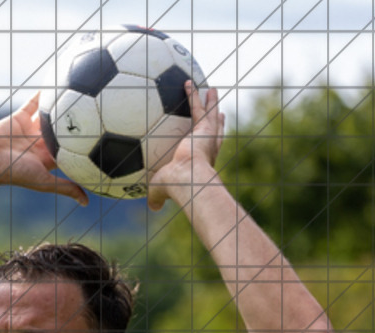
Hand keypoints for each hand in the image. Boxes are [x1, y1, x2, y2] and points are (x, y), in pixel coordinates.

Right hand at [0, 92, 87, 204]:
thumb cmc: (16, 173)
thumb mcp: (45, 182)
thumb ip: (66, 188)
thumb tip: (87, 203)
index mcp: (49, 157)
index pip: (71, 150)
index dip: (85, 143)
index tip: (103, 136)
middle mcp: (41, 142)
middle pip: (63, 130)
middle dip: (76, 122)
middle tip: (97, 109)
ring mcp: (31, 129)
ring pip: (50, 115)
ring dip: (62, 104)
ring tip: (79, 90)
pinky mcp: (21, 116)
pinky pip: (34, 102)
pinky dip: (43, 94)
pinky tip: (57, 81)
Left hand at [147, 81, 224, 210]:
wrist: (187, 179)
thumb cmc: (176, 188)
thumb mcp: (162, 191)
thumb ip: (157, 197)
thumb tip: (153, 208)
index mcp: (202, 162)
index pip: (208, 151)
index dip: (211, 144)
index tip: (212, 138)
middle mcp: (208, 148)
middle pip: (215, 131)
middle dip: (217, 121)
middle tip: (220, 112)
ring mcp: (207, 137)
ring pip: (210, 115)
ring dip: (210, 102)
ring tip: (212, 90)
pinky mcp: (202, 128)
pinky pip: (196, 106)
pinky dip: (193, 94)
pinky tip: (187, 82)